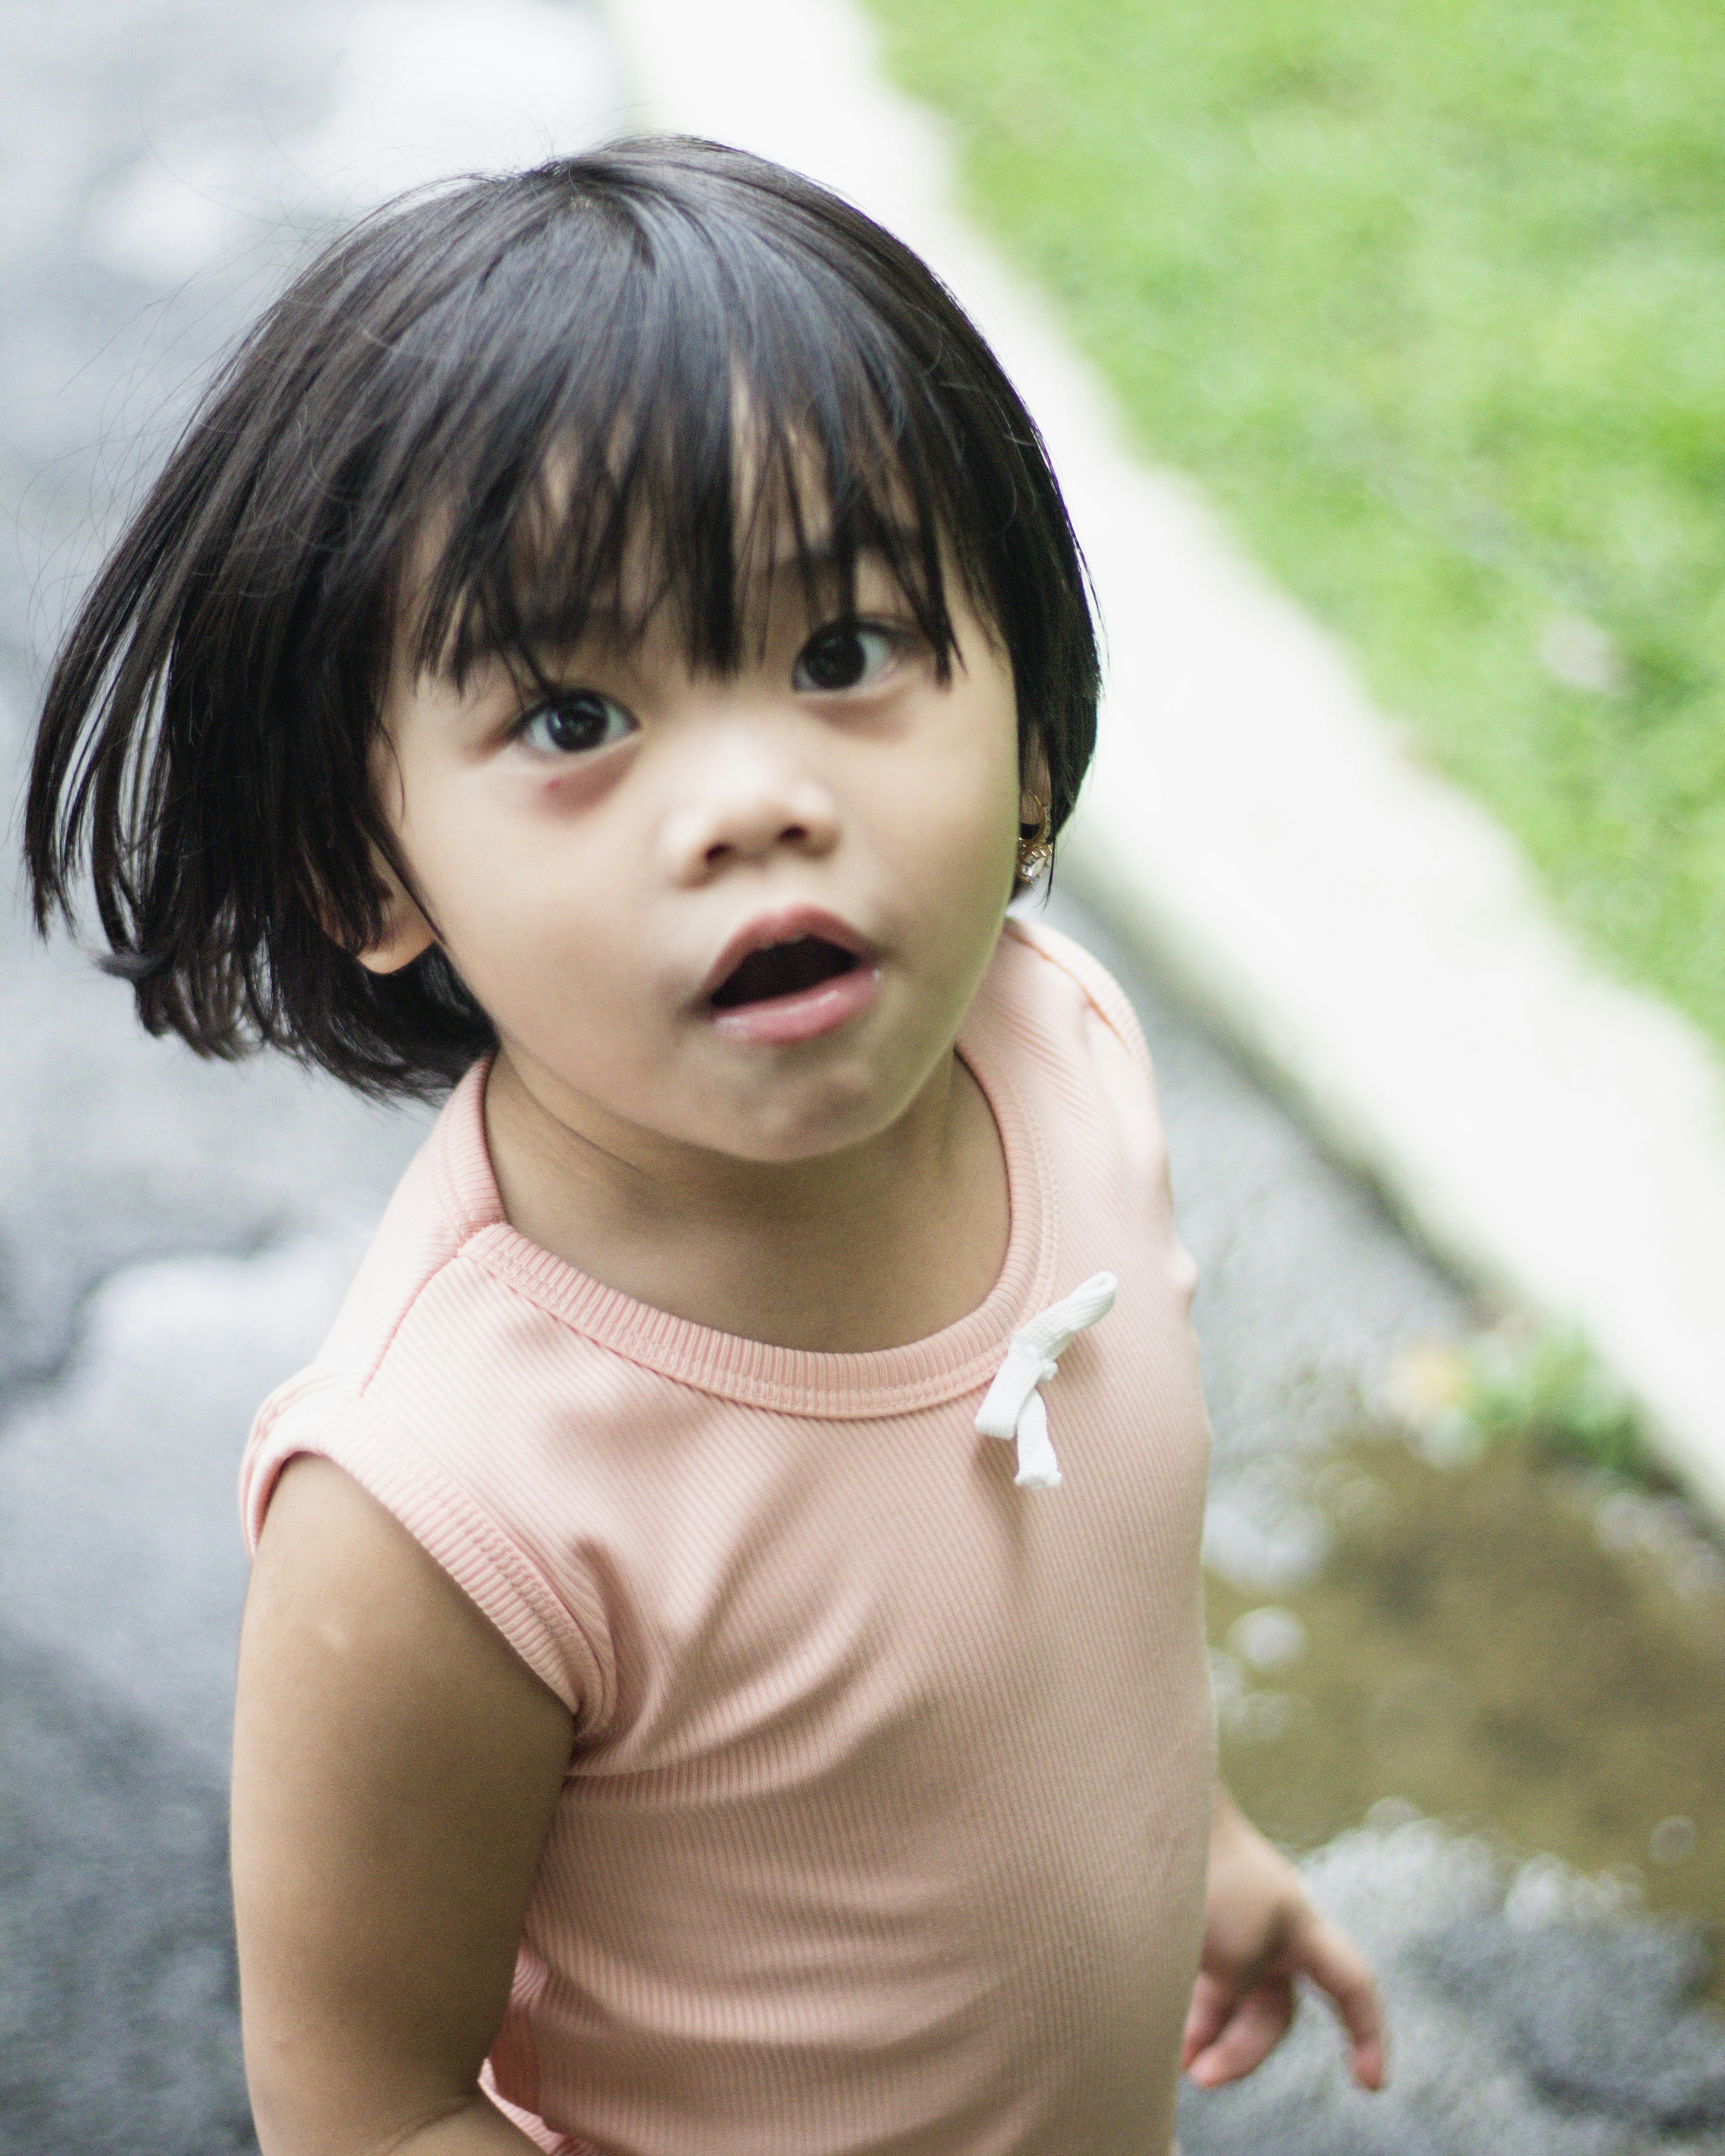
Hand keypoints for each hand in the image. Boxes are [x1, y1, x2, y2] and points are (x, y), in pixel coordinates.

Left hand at [1182, 1789, 1385, 2092]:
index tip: (1370, 2086)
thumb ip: (1237, 1991)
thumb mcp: (1235, 1951)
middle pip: (1274, 2015)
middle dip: (1243, 2051)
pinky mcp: (1194, 1931)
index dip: (1369, 2035)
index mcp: (1302, 1931)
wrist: (1158, 1816)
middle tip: (1202, 2076)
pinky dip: (1191, 2015)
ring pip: (1233, 2007)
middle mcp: (1274, 1936)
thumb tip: (1213, 2015)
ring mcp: (1233, 1933)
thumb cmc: (1207, 1876)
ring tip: (1180, 2063)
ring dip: (1211, 2039)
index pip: (1353, 1987)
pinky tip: (1166, 2038)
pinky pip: (1202, 1989)